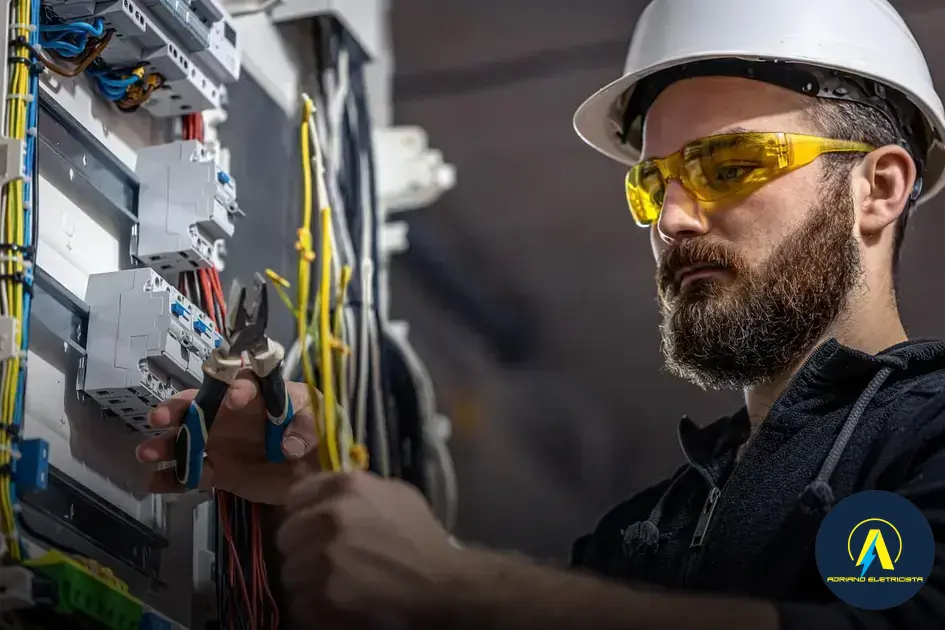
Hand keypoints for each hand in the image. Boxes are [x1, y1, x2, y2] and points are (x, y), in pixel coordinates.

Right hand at [135, 373, 320, 503]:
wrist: (320, 471)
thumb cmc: (320, 431)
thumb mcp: (320, 420)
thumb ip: (306, 427)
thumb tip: (289, 445)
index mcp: (259, 394)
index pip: (242, 383)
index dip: (236, 388)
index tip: (235, 398)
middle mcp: (233, 414)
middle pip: (200, 406)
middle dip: (179, 409)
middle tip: (160, 418)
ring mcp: (223, 443)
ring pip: (188, 440)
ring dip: (166, 445)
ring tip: (147, 453)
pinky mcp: (221, 471)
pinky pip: (193, 473)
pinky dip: (173, 478)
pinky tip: (155, 483)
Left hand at [277, 471, 459, 627]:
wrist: (443, 584)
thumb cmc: (421, 537)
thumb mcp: (395, 494)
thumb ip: (355, 487)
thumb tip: (315, 483)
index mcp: (347, 486)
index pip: (295, 495)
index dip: (301, 513)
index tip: (310, 526)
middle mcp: (331, 516)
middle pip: (285, 535)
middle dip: (301, 548)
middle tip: (322, 560)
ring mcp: (326, 557)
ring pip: (289, 572)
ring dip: (306, 580)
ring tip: (331, 585)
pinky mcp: (326, 595)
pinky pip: (299, 603)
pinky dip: (314, 607)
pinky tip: (335, 604)